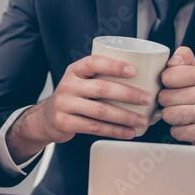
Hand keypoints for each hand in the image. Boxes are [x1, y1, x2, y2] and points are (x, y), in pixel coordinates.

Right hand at [7, 55, 152, 161]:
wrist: (47, 117)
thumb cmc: (74, 97)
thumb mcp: (81, 82)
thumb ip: (102, 78)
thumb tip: (143, 81)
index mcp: (74, 70)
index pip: (94, 62)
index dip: (114, 66)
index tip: (134, 70)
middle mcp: (68, 85)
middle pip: (101, 88)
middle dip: (128, 94)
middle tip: (147, 99)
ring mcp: (64, 104)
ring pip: (100, 111)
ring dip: (125, 116)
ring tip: (142, 120)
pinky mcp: (64, 122)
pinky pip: (94, 127)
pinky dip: (115, 131)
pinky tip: (128, 132)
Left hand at [158, 46, 194, 147]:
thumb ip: (183, 58)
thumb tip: (172, 60)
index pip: (167, 76)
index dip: (166, 83)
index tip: (175, 86)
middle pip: (164, 97)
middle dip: (167, 103)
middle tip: (181, 104)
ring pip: (168, 114)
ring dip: (171, 117)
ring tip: (184, 115)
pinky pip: (177, 131)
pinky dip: (179, 131)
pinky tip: (189, 127)